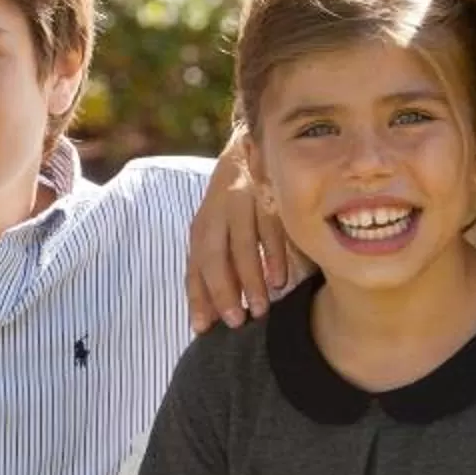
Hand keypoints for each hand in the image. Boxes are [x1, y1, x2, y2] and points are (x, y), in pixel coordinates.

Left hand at [185, 130, 296, 333]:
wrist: (254, 145)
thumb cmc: (236, 201)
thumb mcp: (219, 228)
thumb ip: (217, 264)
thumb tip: (211, 313)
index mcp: (203, 226)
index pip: (195, 266)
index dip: (197, 298)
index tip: (202, 329)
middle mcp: (217, 213)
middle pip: (213, 256)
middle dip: (223, 291)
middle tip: (236, 322)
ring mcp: (243, 201)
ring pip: (242, 244)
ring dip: (250, 279)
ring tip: (260, 308)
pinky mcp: (269, 192)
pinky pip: (270, 228)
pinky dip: (274, 255)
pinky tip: (280, 279)